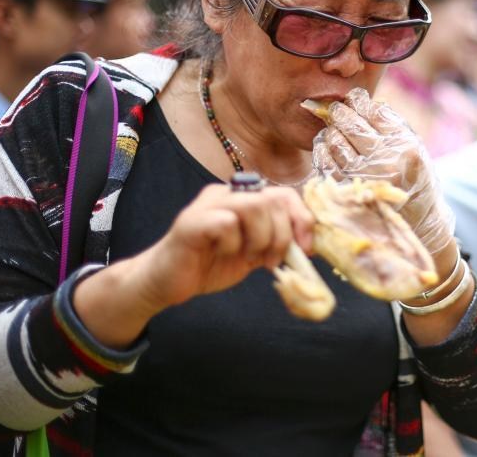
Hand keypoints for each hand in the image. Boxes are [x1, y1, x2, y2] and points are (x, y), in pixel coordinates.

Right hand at [136, 184, 314, 310]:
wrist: (165, 283)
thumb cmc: (208, 265)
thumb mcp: (254, 253)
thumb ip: (277, 243)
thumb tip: (310, 245)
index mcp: (244, 198)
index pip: (285, 194)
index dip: (302, 219)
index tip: (306, 248)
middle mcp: (227, 194)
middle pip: (272, 200)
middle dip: (282, 235)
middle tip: (270, 261)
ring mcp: (208, 205)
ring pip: (254, 205)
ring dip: (261, 239)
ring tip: (250, 258)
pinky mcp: (191, 222)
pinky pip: (226, 222)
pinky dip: (234, 243)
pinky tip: (224, 254)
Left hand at [311, 88, 454, 253]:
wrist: (418, 223)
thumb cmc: (415, 180)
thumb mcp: (415, 149)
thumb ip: (394, 125)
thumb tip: (365, 102)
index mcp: (405, 147)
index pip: (375, 112)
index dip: (359, 101)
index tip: (353, 99)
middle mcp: (385, 162)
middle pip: (352, 125)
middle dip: (340, 113)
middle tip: (336, 110)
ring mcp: (365, 179)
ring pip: (336, 142)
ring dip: (330, 132)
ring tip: (332, 131)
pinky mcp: (349, 193)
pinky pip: (326, 165)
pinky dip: (323, 152)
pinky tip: (326, 148)